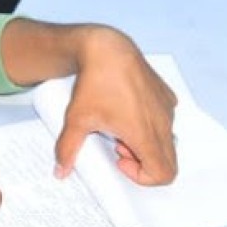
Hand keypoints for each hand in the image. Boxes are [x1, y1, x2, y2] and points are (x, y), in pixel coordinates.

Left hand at [54, 26, 177, 184]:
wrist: (106, 48)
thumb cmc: (95, 82)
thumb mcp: (76, 119)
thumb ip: (67, 150)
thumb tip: (60, 172)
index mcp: (145, 134)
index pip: (163, 174)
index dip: (142, 177)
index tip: (120, 161)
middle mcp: (162, 123)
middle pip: (166, 161)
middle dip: (143, 162)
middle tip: (118, 146)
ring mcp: (167, 108)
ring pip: (166, 141)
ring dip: (146, 143)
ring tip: (119, 126)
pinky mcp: (166, 95)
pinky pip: (167, 121)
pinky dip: (152, 125)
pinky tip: (128, 111)